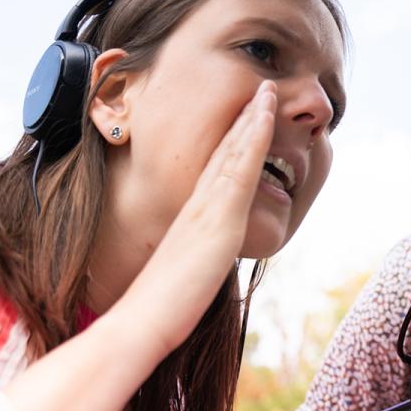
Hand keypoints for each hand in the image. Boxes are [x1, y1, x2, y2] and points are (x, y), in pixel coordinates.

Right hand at [119, 80, 276, 353]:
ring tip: (267, 90)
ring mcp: (207, 209)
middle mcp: (198, 205)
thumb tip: (196, 262)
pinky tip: (266, 115)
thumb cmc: (159, 305)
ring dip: (253, 118)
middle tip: (260, 91)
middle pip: (224, 153)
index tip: (244, 120)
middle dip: (244, 120)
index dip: (231, 143)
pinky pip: (241, 170)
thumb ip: (191, 260)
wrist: (142, 319)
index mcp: (191, 218)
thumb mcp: (180, 274)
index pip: (214, 172)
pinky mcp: (218, 219)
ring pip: (234, 152)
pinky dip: (253, 138)